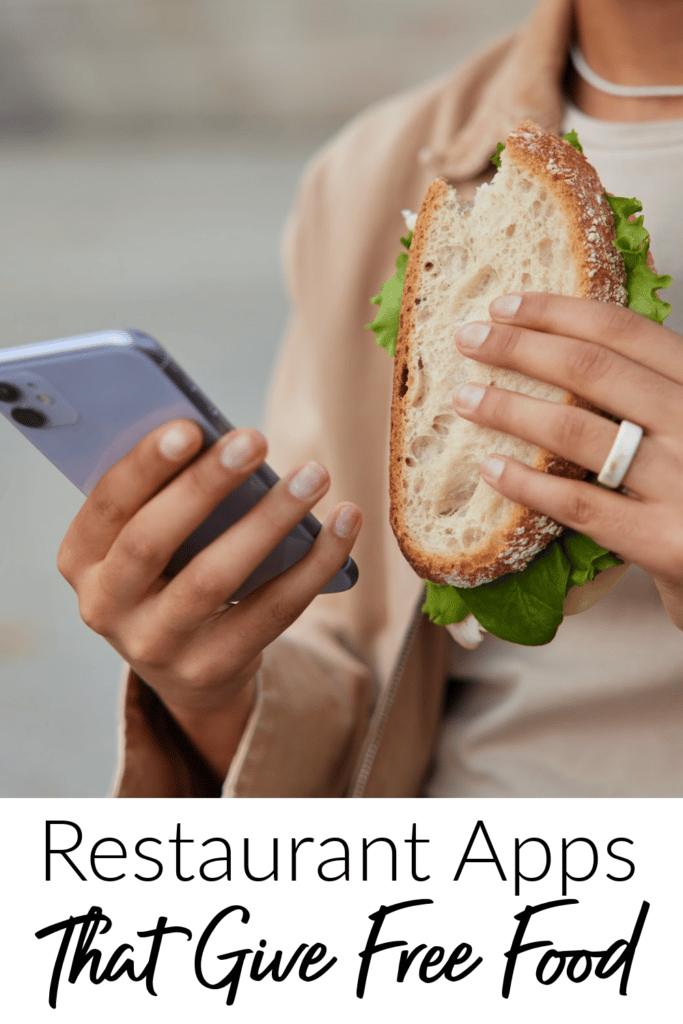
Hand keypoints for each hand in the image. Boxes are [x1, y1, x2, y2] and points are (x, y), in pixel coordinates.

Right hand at [57, 420, 361, 778]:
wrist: (186, 668)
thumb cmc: (170, 571)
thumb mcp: (148, 540)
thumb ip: (166, 496)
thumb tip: (223, 438)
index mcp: (81, 560)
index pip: (107, 507)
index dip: (145, 466)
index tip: (191, 426)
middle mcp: (106, 607)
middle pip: (152, 542)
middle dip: (205, 486)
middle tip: (255, 439)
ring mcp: (155, 646)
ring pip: (214, 579)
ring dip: (269, 520)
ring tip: (312, 475)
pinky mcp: (211, 668)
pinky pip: (271, 611)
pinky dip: (314, 563)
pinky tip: (343, 522)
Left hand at [452, 291, 682, 630]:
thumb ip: (651, 396)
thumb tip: (560, 355)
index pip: (624, 331)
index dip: (556, 313)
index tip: (503, 305)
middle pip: (593, 370)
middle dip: (519, 348)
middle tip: (468, 338)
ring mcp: (682, 483)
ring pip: (578, 431)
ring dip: (510, 409)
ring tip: (465, 399)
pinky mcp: (664, 542)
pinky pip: (580, 504)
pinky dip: (528, 484)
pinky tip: (491, 469)